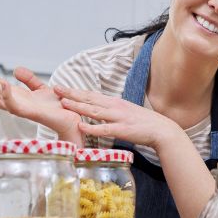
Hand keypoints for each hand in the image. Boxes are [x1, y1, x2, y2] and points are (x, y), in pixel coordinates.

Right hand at [0, 53, 83, 145]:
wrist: (72, 120)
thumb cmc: (58, 107)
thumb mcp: (42, 88)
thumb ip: (29, 80)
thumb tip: (15, 69)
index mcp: (15, 96)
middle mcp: (14, 103)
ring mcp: (20, 109)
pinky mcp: (30, 114)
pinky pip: (14, 107)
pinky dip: (7, 96)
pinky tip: (4, 84)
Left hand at [54, 85, 180, 149]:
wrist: (162, 130)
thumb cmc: (144, 123)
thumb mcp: (125, 112)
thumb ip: (111, 110)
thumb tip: (99, 110)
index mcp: (114, 102)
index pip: (91, 95)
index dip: (75, 91)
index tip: (61, 87)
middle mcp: (114, 107)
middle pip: (89, 99)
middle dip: (71, 93)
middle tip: (55, 88)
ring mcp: (118, 117)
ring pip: (94, 111)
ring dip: (78, 106)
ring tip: (63, 103)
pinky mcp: (122, 129)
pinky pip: (104, 129)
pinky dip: (91, 127)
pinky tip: (81, 125)